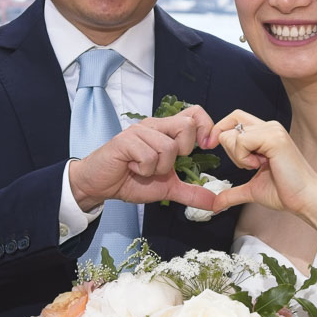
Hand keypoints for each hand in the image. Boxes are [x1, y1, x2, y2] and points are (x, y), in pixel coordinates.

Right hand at [69, 106, 215, 210]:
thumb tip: (216, 202)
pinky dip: (144, 170)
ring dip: (158, 168)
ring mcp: (139, 131)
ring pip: (168, 147)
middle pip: (186, 125)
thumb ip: (191, 192)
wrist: (100, 185)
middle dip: (182, 152)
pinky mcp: (125, 141)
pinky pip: (149, 156)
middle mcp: (154, 125)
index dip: (206, 126)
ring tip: (143, 169)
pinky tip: (132, 168)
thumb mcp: (167, 188)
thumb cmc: (130, 180)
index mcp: (166, 130)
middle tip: (165, 164)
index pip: (194, 114)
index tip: (207, 146)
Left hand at [207, 109, 316, 215]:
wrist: (306, 200)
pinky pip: (242, 141)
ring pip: (232, 134)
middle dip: (230, 150)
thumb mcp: (252, 190)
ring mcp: (272, 130)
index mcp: (265, 133)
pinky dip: (244, 158)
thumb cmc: (286, 192)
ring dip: (239, 156)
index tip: (211, 147)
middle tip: (249, 165)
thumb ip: (232, 193)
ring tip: (259, 166)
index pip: (233, 118)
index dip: (219, 131)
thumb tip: (215, 204)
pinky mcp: (274, 138)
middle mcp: (268, 126)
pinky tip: (262, 165)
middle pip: (229, 125)